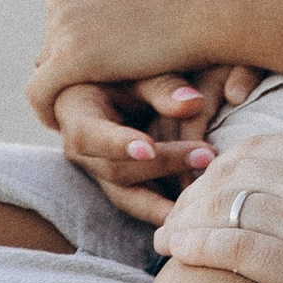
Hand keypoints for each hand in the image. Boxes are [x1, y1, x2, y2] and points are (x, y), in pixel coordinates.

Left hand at [30, 0, 248, 128]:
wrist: (212, 5)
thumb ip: (119, 3)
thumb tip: (118, 18)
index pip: (60, 22)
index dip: (74, 49)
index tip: (92, 71)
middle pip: (51, 47)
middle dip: (70, 71)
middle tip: (93, 99)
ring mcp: (63, 26)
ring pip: (48, 71)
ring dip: (67, 92)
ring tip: (89, 113)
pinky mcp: (70, 59)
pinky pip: (41, 94)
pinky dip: (49, 111)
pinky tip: (65, 127)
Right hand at [57, 68, 262, 223]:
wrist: (120, 81)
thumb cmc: (128, 67)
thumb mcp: (139, 69)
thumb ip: (163, 86)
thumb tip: (195, 104)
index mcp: (76, 112)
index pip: (90, 134)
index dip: (118, 143)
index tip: (148, 148)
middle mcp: (81, 148)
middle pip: (114, 169)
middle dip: (161, 165)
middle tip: (206, 156)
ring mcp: (97, 169)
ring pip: (125, 195)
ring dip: (164, 199)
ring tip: (200, 203)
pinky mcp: (117, 183)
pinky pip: (138, 202)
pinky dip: (163, 209)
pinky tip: (192, 216)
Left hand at [153, 104, 282, 282]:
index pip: (260, 149)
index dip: (222, 168)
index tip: (205, 190)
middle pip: (233, 174)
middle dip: (194, 193)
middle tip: (173, 217)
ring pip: (227, 209)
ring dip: (186, 222)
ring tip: (163, 242)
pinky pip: (237, 251)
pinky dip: (200, 248)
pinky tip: (177, 256)